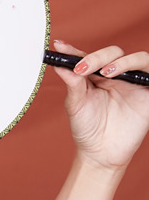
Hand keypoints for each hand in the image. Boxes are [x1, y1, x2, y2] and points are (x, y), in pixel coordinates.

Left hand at [51, 40, 148, 170]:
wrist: (101, 152)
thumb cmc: (87, 128)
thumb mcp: (76, 105)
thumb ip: (72, 84)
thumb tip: (60, 65)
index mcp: (96, 76)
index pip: (88, 57)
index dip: (74, 50)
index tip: (59, 47)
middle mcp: (116, 75)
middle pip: (114, 53)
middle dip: (98, 57)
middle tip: (82, 68)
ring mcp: (134, 83)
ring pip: (139, 58)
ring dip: (124, 62)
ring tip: (107, 73)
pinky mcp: (148, 93)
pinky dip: (146, 70)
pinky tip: (131, 76)